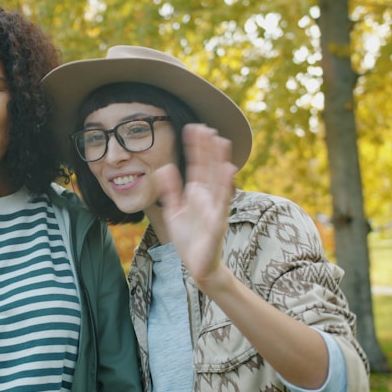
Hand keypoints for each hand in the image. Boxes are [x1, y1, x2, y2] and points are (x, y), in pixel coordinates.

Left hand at [154, 124, 236, 285]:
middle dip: (207, 148)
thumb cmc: (188, 239)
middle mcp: (207, 197)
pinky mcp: (218, 222)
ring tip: (220, 141)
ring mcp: (214, 208)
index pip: (195, 166)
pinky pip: (222, 202)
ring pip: (218, 180)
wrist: (198, 266)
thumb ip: (170, 190)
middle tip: (206, 126)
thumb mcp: (174, 211)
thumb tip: (164, 168)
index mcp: (196, 194)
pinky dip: (225, 186)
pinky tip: (228, 170)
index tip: (192, 128)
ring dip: (219, 160)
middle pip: (208, 168)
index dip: (194, 148)